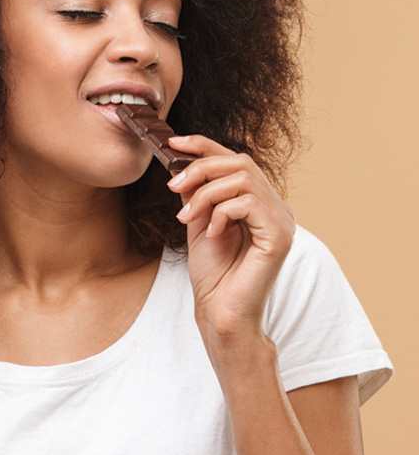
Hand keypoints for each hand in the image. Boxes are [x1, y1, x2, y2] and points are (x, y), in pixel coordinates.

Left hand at [166, 136, 294, 372]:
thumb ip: (197, 194)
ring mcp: (282, 220)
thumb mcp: (198, 223)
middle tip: (173, 184)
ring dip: (206, 193)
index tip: (173, 142)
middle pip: (240, 162)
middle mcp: (276, 207)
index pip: (236, 160)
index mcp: (259, 202)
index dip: (205, 145)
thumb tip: (182, 163)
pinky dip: (221, 213)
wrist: (219, 311)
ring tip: (186, 217)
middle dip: (200, 168)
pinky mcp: (280, 236)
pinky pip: (249, 203)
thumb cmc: (212, 273)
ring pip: (243, 179)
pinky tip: (211, 233)